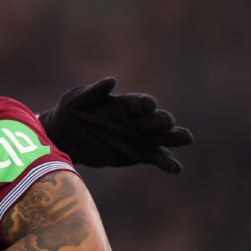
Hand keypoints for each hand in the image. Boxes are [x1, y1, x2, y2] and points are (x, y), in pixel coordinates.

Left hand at [38, 76, 192, 173]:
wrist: (64, 134)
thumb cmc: (72, 110)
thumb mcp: (78, 99)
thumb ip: (95, 91)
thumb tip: (112, 81)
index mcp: (125, 104)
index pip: (142, 102)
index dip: (145, 104)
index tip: (145, 107)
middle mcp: (136, 120)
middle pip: (159, 119)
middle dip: (163, 121)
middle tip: (163, 125)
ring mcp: (138, 138)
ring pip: (164, 138)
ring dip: (175, 138)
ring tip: (186, 138)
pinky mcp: (137, 154)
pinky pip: (156, 158)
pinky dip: (167, 162)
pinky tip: (176, 168)